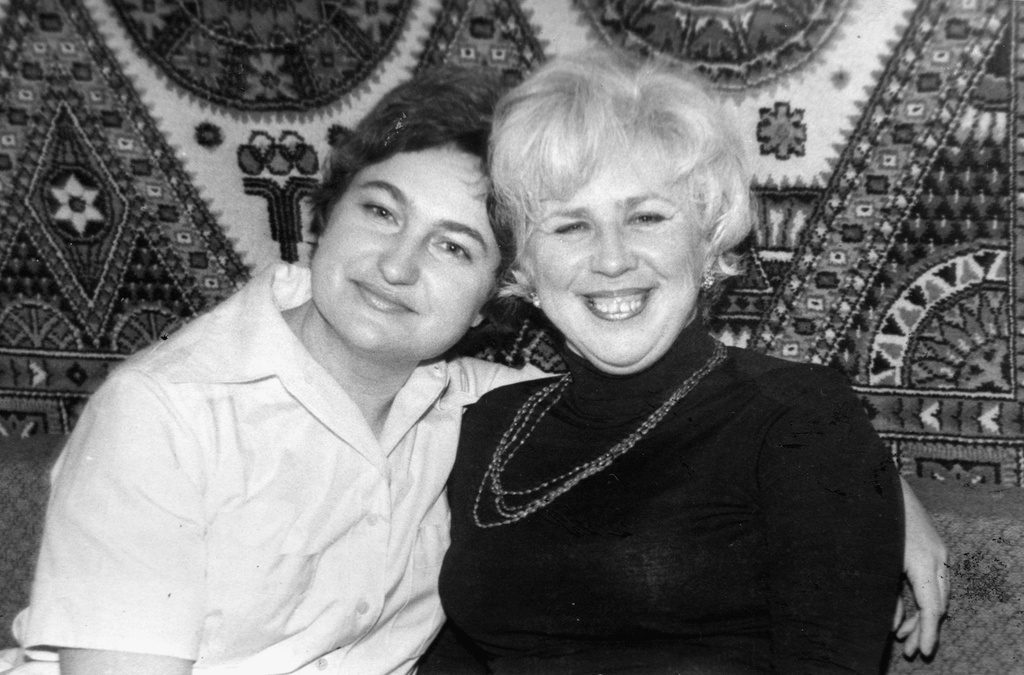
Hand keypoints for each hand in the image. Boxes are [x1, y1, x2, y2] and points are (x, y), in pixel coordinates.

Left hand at [893, 478, 948, 657]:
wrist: (876, 481)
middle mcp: (936, 555)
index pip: (933, 607)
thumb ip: (886, 594)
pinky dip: (922, 596)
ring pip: (938, 591)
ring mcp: (936, 548)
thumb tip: (894, 624)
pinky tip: (905, 610)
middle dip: (924, 628)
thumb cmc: (869, 520)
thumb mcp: (875, 562)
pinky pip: (934, 577)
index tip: (921, 650)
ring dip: (923, 614)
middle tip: (909, 650)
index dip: (927, 632)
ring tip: (902, 635)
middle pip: (939, 603)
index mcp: (922, 561)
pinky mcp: (930, 543)